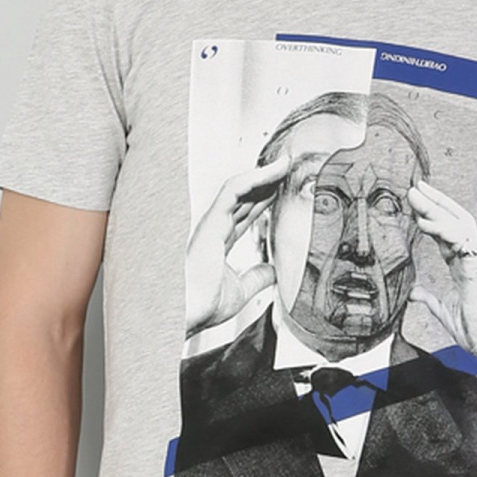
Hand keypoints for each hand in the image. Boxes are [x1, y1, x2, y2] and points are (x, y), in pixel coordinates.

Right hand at [184, 154, 288, 337]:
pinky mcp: (212, 220)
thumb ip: (257, 277)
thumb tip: (273, 271)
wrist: (188, 312)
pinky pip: (234, 189)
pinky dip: (255, 177)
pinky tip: (274, 171)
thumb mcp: (241, 290)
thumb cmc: (202, 305)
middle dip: (267, 182)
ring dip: (264, 174)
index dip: (264, 200)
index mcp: (218, 243)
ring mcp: (211, 223)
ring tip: (285, 164)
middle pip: (244, 197)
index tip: (282, 190)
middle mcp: (214, 229)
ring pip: (240, 187)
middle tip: (288, 169)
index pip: (244, 213)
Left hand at [406, 180, 476, 353]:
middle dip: (436, 202)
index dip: (434, 218)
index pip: (450, 234)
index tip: (416, 205)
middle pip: (456, 222)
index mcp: (466, 266)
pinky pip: (461, 241)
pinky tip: (425, 223)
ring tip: (416, 197)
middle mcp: (474, 259)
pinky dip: (442, 230)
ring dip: (436, 208)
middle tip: (415, 188)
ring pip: (459, 225)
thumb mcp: (443, 312)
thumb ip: (429, 300)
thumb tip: (415, 293)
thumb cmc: (474, 333)